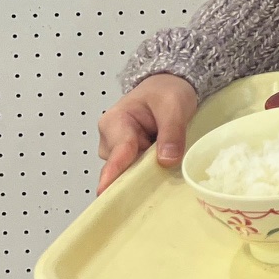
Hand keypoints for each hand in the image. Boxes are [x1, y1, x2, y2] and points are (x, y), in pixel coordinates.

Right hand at [96, 73, 197, 195]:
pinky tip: (162, 167)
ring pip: (129, 173)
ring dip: (148, 173)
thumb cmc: (167, 91)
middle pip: (122, 168)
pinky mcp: (128, 159)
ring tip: (168, 161)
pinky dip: (149, 172)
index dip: (114, 173)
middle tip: (163, 177)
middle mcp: (110, 140)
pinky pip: (136, 172)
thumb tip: (167, 160)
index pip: (118, 151)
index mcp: (115, 121)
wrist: (170, 85)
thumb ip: (171, 132)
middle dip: (140, 176)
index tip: (104, 193)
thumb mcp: (174, 106)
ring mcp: (117, 152)